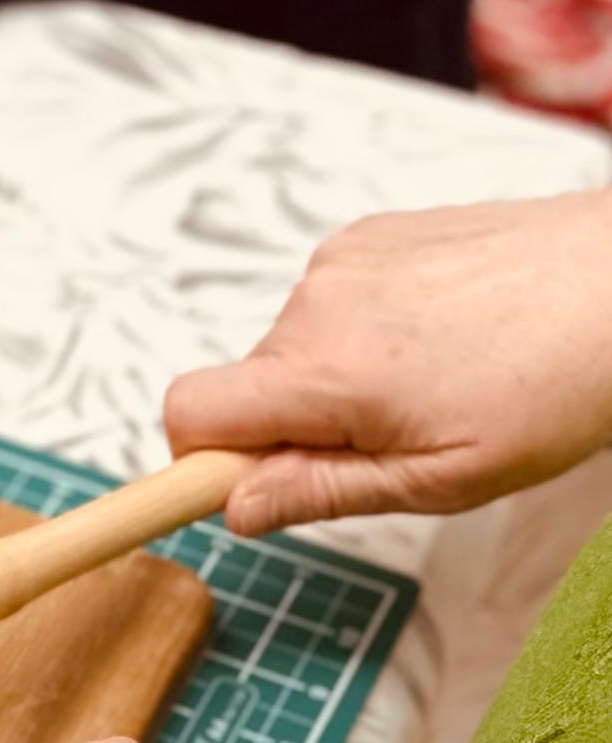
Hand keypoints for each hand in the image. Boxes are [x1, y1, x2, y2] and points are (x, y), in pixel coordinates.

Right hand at [165, 190, 611, 534]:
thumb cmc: (556, 384)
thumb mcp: (441, 478)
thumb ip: (321, 491)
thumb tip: (236, 507)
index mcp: (326, 370)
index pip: (187, 412)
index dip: (195, 460)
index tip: (230, 487)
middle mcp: (316, 300)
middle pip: (243, 387)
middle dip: (291, 428)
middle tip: (389, 443)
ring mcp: (340, 259)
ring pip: (288, 351)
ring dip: (333, 383)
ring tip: (431, 385)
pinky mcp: (366, 235)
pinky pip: (325, 306)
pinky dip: (360, 335)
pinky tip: (436, 340)